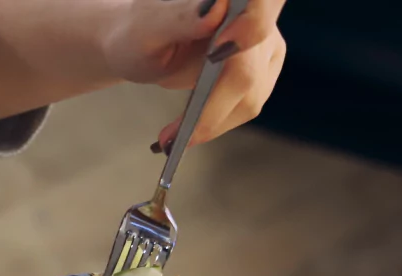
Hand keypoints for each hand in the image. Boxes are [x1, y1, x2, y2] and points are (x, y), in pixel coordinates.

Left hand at [100, 0, 286, 150]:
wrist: (138, 42)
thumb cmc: (138, 32)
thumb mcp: (148, 26)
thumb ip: (181, 17)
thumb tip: (215, 8)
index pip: (261, 5)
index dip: (250, 26)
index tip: (216, 53)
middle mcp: (258, 13)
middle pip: (250, 68)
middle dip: (210, 109)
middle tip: (168, 136)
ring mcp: (264, 41)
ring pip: (252, 94)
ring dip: (211, 122)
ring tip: (170, 136)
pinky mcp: (262, 67)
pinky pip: (247, 104)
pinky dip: (216, 122)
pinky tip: (187, 130)